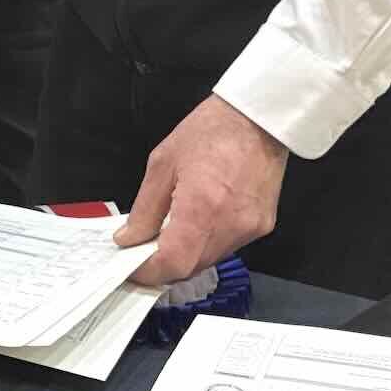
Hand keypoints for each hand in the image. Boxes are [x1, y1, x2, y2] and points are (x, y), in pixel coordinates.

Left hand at [114, 97, 287, 284]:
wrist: (258, 119)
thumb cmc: (210, 132)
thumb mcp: (162, 164)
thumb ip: (145, 208)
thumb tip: (129, 239)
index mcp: (201, 208)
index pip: (172, 263)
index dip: (148, 272)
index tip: (131, 268)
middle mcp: (229, 226)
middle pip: (190, 268)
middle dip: (164, 265)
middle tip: (143, 250)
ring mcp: (249, 229)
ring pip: (209, 260)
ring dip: (185, 255)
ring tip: (169, 232)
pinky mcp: (262, 226)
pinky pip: (227, 247)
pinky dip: (206, 243)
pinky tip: (197, 222)